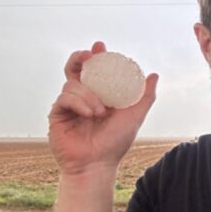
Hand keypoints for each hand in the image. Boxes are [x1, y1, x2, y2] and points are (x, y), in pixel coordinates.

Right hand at [48, 41, 157, 176]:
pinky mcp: (57, 114)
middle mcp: (82, 97)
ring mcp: (68, 105)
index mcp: (99, 94)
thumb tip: (154, 74)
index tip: (100, 47)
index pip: (95, 70)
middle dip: (80, 58)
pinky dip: (78, 103)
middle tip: (90, 56)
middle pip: (75, 68)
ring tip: (100, 112)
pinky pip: (64, 98)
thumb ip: (145, 96)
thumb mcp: (134, 116)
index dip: (96, 56)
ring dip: (88, 95)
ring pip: (72, 83)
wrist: (96, 164)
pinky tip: (89, 115)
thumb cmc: (115, 142)